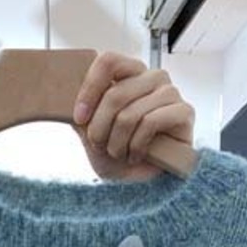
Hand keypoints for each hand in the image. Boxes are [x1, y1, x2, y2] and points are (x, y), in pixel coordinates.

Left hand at [72, 54, 194, 181]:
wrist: (138, 185)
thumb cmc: (117, 155)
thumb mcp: (90, 132)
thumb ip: (81, 111)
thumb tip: (62, 97)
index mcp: (129, 74)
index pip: (108, 61)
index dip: (89, 89)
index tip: (79, 118)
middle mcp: (151, 77)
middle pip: (115, 94)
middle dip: (100, 129)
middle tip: (101, 146)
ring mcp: (169, 92)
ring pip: (130, 113)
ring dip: (118, 143)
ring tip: (120, 154)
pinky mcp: (184, 112)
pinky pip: (151, 122)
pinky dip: (137, 146)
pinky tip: (136, 155)